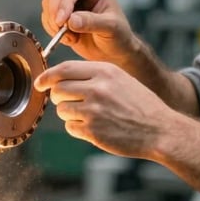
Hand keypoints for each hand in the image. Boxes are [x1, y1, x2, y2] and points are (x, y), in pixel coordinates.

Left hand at [34, 60, 170, 157]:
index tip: (40, 82)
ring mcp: (94, 110)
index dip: (47, 76)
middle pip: (58, 89)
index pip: (64, 69)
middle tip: (71, 102)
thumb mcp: (120, 79)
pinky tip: (95, 128)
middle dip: (60, 97)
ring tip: (91, 116)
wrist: (160, 129)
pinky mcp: (93, 131)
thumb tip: (60, 78)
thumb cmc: (140, 105)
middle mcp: (97, 89)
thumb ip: (93, 76)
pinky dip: (78, 129)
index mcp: (104, 72)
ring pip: (62, 110)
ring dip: (70, 114)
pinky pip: (70, 128)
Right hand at [40, 0, 136, 64]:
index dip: (64, 3)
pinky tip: (69, 39)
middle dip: (55, 12)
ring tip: (72, 38)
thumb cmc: (119, 37)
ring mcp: (70, 2)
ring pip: (48, 4)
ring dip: (54, 23)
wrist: (114, 52)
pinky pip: (47, 18)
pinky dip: (52, 30)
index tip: (62, 21)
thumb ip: (92, 22)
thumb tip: (70, 20)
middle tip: (61, 30)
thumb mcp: (111, 28)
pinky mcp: (62, 15)